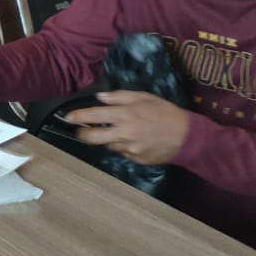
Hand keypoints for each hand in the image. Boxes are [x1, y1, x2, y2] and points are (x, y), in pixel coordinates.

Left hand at [66, 90, 190, 164]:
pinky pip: (122, 152)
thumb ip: (120, 96)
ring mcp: (129, 148)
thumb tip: (100, 97)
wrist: (186, 137)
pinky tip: (135, 141)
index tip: (68, 118)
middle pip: (93, 137)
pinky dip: (123, 146)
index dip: (78, 117)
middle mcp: (124, 132)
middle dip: (83, 135)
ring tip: (122, 132)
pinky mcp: (135, 159)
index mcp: (125, 114)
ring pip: (108, 145)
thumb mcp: (144, 97)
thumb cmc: (165, 112)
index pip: (94, 115)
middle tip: (81, 132)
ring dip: (108, 139)